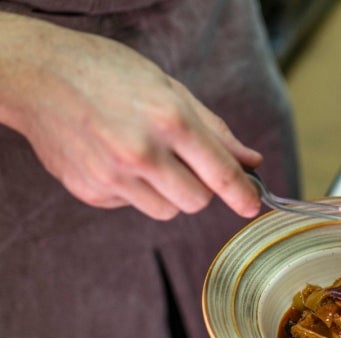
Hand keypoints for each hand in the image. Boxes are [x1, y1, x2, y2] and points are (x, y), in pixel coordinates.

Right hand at [0, 13, 261, 219]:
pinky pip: (131, 206)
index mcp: (170, 120)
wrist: (39, 76)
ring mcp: (112, 175)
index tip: (253, 206)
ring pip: (166, 211)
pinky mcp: (90, 191)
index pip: (220, 173)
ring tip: (145, 159)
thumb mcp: (169, 88)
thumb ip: (213, 130)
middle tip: (183, 164)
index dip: (242, 194)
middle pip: (196, 201)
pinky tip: (116, 160)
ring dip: (167, 193)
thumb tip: (250, 160)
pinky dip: (134, 190)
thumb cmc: (109, 74)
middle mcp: (142, 152)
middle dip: (199, 188)